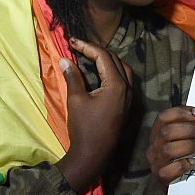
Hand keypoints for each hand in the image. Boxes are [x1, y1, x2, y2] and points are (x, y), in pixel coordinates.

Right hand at [56, 38, 132, 193]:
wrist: (94, 153)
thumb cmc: (84, 128)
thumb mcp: (75, 100)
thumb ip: (72, 77)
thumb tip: (65, 59)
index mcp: (116, 84)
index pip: (103, 56)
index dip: (86, 46)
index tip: (71, 41)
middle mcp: (127, 88)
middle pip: (114, 59)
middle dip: (96, 50)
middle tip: (78, 46)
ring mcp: (129, 96)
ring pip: (122, 68)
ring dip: (106, 59)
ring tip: (88, 55)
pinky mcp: (126, 103)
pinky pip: (123, 79)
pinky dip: (112, 70)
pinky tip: (99, 71)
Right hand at [148, 106, 194, 186]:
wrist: (184, 190)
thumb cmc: (186, 160)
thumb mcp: (185, 141)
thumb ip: (190, 129)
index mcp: (158, 134)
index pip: (164, 118)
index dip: (182, 113)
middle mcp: (154, 148)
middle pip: (167, 132)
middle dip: (191, 129)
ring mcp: (156, 163)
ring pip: (169, 149)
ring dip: (191, 145)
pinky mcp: (162, 179)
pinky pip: (170, 170)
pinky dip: (184, 164)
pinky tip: (194, 163)